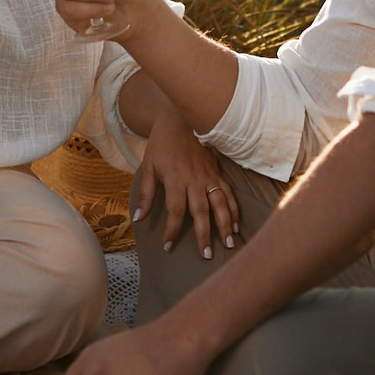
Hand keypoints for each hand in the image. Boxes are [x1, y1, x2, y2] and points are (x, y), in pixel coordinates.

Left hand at [133, 109, 237, 259]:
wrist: (181, 119)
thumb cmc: (162, 143)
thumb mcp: (148, 166)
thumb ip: (145, 193)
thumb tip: (138, 218)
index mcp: (175, 180)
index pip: (175, 211)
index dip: (171, 230)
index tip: (167, 246)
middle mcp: (194, 181)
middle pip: (201, 212)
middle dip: (204, 235)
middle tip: (206, 255)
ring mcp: (208, 177)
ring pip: (220, 204)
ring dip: (225, 225)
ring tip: (229, 244)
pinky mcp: (217, 173)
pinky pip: (228, 194)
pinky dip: (234, 209)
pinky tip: (236, 224)